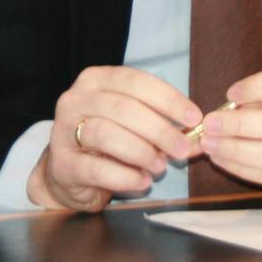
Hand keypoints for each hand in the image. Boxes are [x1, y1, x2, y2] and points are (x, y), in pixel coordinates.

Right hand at [27, 66, 202, 211]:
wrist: (67, 173)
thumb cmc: (106, 143)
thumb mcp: (135, 127)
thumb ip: (164, 127)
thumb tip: (200, 137)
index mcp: (96, 80)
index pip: (136, 81)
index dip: (168, 99)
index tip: (194, 117)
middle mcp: (76, 99)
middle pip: (123, 108)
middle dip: (158, 130)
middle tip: (180, 149)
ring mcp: (63, 130)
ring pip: (106, 134)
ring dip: (141, 151)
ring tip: (160, 166)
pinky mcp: (62, 163)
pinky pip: (96, 168)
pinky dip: (125, 176)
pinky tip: (142, 181)